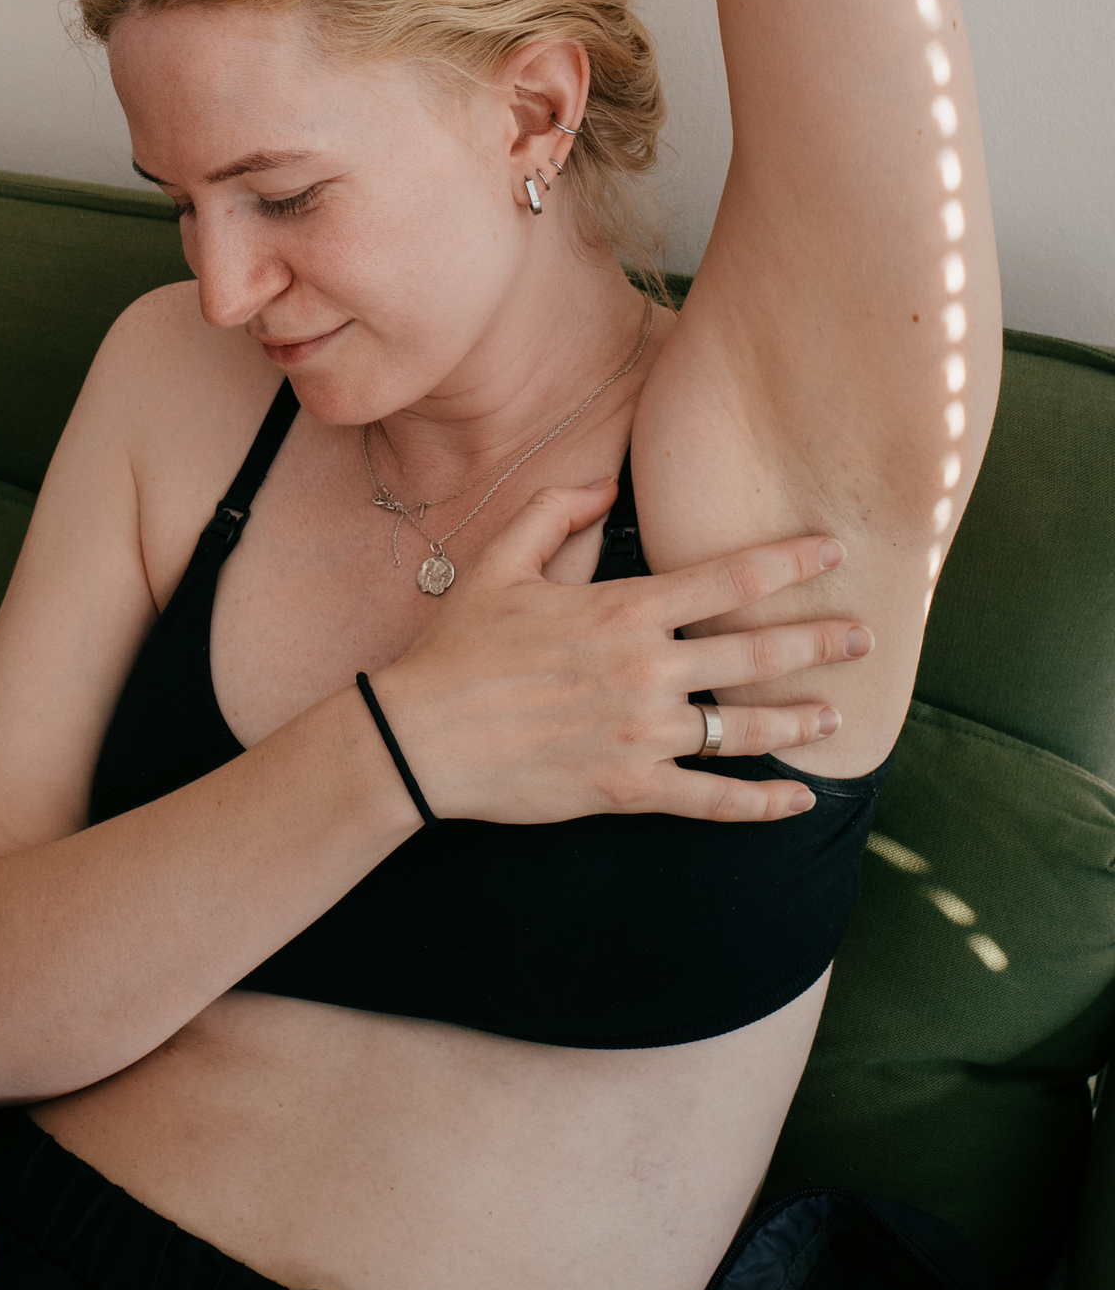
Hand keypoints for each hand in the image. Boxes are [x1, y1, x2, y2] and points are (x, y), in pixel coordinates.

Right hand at [372, 479, 870, 826]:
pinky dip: (762, 805)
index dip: (790, 562)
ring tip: (838, 713)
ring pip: (745, 730)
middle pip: (758, 654)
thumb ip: (555, 513)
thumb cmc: (461, 646)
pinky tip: (799, 800)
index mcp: (623, 611)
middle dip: (821, 642)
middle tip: (866, 636)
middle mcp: (647, 671)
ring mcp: (643, 735)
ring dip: (801, 720)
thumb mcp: (500, 561)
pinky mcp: (630, 790)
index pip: (729, 579)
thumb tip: (605, 485)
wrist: (424, 737)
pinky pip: (712, 801)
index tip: (832, 549)